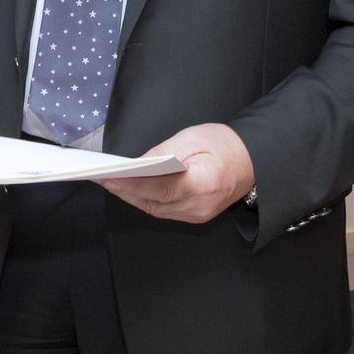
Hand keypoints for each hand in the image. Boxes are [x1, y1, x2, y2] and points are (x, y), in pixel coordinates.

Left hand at [96, 123, 254, 223]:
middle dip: (124, 189)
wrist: (252, 162)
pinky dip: (144, 198)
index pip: (161, 188)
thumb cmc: (226, 145)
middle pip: (154, 202)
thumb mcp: (193, 138)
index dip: (133, 183)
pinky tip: (129, 187)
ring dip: (131, 195)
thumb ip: (163, 152)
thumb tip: (136, 163)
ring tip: (109, 181)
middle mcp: (200, 206)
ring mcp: (197, 214)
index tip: (110, 176)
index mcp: (204, 183)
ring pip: (155, 208)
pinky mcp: (194, 215)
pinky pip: (162, 210)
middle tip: (100, 177)